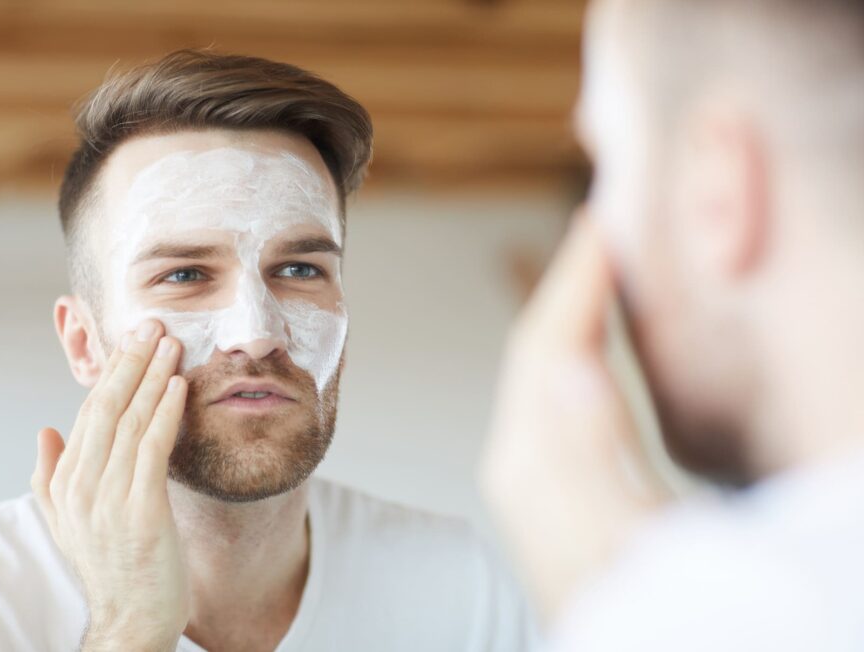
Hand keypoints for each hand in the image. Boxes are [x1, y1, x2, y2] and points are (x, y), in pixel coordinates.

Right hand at [31, 320, 189, 651]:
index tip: (131, 339)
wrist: (132, 619)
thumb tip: (46, 429)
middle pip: (106, 407)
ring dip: (152, 376)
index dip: (112, 372)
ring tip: (171, 343)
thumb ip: (51, 475)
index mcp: (65, 483)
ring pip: (130, 421)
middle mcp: (80, 486)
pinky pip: (153, 449)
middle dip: (130, 361)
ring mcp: (107, 498)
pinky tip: (177, 385)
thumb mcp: (68, 521)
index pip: (88, 412)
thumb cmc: (112, 566)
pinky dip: (164, 412)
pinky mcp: (140, 510)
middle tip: (152, 324)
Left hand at [480, 215, 670, 625]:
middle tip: (608, 219)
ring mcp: (533, 474)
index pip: (549, 344)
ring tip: (607, 262)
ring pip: (546, 365)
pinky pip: (557, 393)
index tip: (604, 216)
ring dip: (575, 307)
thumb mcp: (625, 539)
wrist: (633, 646)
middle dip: (572, 279)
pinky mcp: (553, 485)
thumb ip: (592, 458)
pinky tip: (600, 339)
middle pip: (538, 345)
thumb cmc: (645, 611)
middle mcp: (522, 461)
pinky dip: (578, 348)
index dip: (578, 276)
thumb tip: (569, 368)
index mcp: (536, 464)